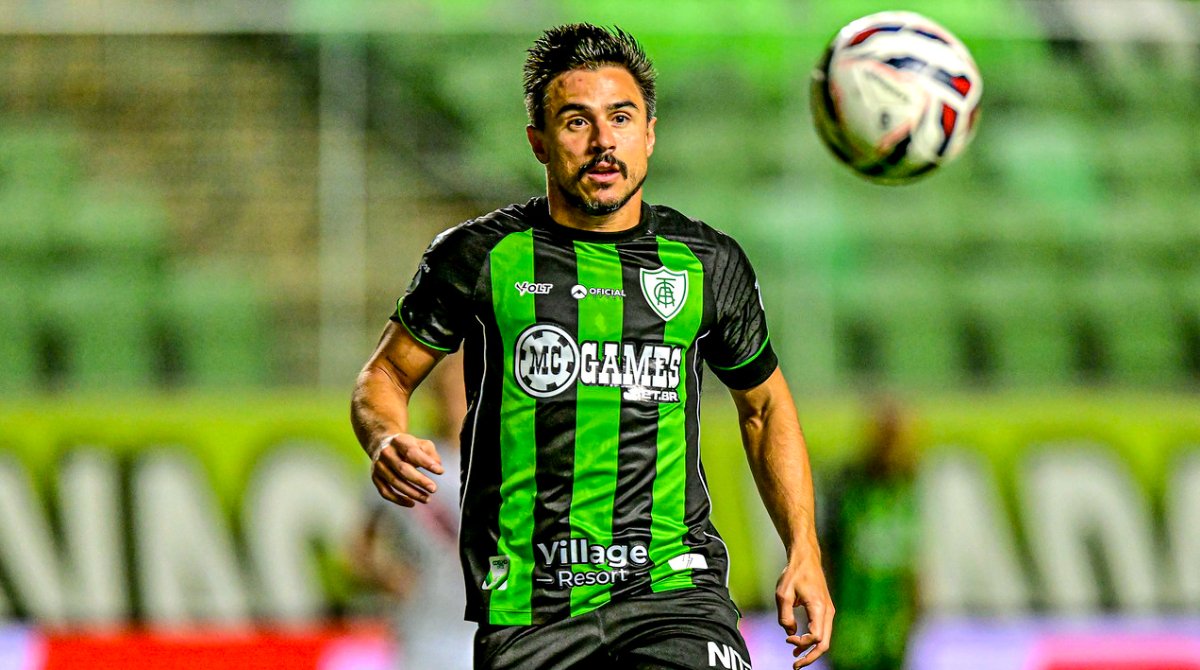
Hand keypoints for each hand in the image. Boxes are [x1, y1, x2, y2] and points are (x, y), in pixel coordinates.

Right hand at [369, 433, 444, 506]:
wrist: (382, 444)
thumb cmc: (408, 446)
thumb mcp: (420, 444)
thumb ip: (430, 453)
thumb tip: (438, 466)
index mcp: (398, 441)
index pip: (412, 453)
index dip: (426, 463)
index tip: (440, 471)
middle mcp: (386, 453)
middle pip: (402, 469)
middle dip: (419, 480)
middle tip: (433, 489)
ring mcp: (378, 466)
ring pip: (395, 482)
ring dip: (412, 493)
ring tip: (427, 499)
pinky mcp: (375, 477)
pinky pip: (385, 492)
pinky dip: (398, 500)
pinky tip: (412, 503)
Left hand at [776, 551, 833, 667]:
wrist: (806, 559)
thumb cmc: (794, 574)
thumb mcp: (783, 594)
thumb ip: (785, 616)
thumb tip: (790, 632)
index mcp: (819, 608)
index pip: (816, 637)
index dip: (802, 643)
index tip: (787, 639)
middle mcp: (827, 612)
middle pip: (825, 643)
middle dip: (811, 657)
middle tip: (795, 666)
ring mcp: (828, 611)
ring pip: (825, 639)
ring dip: (811, 650)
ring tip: (795, 657)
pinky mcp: (825, 610)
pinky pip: (822, 630)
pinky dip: (812, 640)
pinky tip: (799, 643)